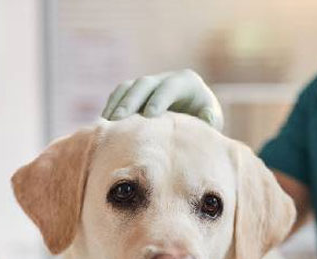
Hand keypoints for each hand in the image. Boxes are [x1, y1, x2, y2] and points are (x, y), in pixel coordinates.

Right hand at [101, 70, 223, 129]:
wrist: (195, 118)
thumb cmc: (204, 122)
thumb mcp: (212, 121)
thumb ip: (210, 120)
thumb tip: (206, 119)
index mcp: (186, 82)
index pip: (169, 87)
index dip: (158, 99)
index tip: (148, 116)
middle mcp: (165, 78)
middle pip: (144, 84)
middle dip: (131, 101)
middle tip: (119, 119)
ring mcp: (149, 84)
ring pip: (128, 87)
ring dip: (116, 103)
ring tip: (107, 122)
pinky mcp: (137, 92)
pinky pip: (120, 94)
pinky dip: (112, 105)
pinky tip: (104, 122)